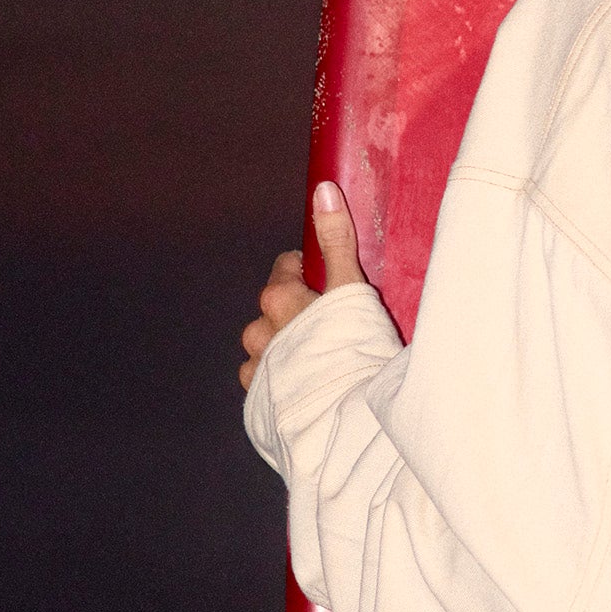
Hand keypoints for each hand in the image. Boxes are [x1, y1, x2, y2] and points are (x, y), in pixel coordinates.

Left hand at [239, 181, 366, 390]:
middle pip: (273, 309)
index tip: (331, 286)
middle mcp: (258, 331)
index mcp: (278, 299)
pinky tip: (308, 388)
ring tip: (321, 362)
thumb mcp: (352, 289)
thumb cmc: (354, 352)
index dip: (310, 273)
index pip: (286, 268)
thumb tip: (322, 189)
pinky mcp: (259, 403)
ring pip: (267, 348)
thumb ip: (337, 240)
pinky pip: (267, 383)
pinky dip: (282, 382)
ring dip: (286, 350)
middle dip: (296, 313)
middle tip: (332, 327)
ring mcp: (256, 369)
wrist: (347, 422)